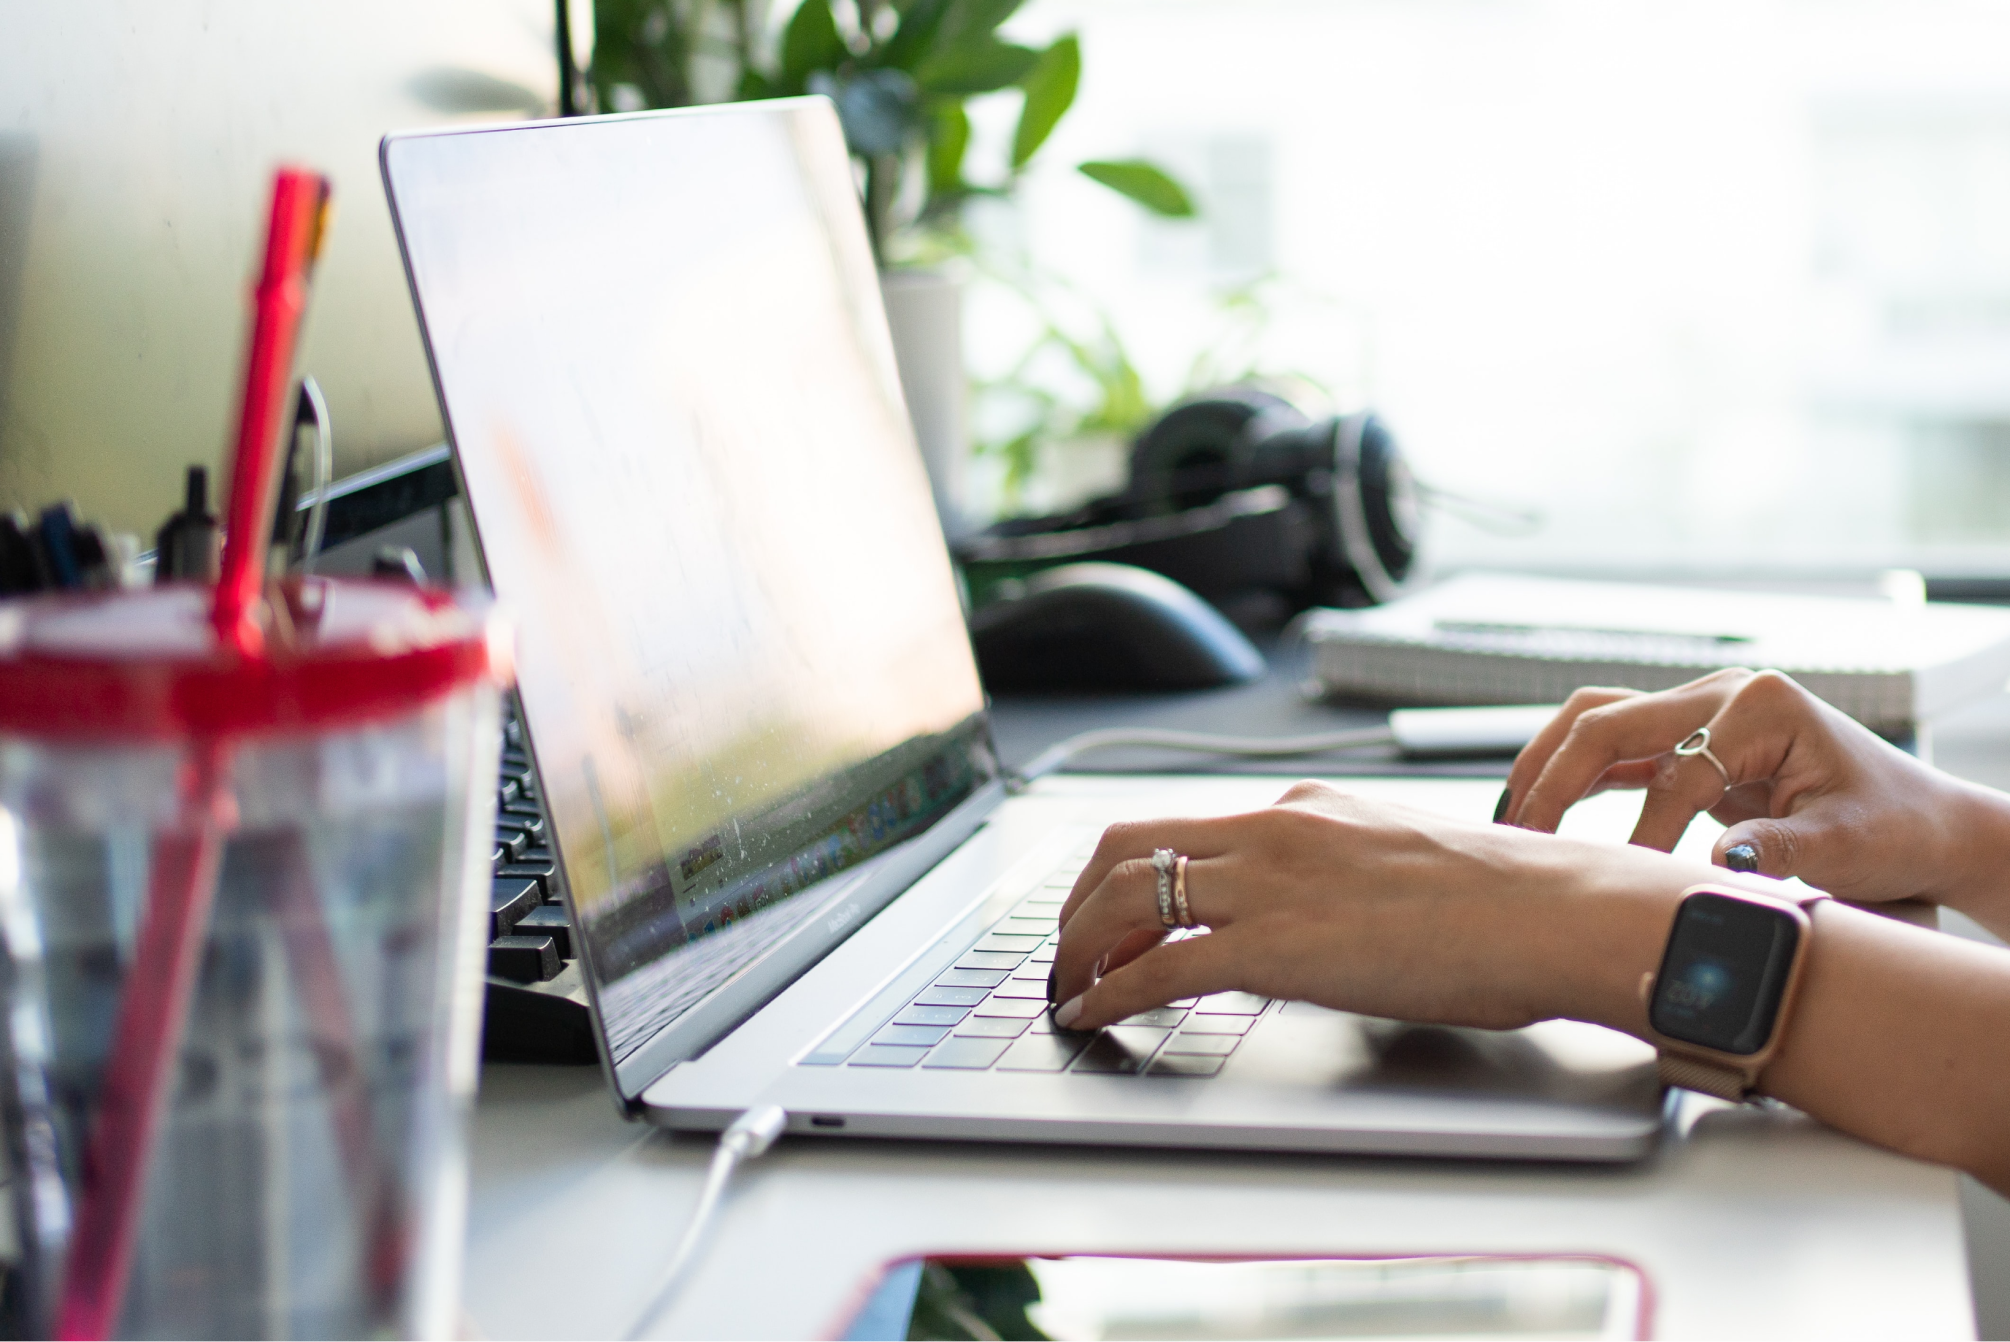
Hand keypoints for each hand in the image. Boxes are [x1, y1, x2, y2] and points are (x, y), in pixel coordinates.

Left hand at [1049, 781, 1687, 1033]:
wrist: (1555, 913)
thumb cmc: (1506, 902)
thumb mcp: (1397, 863)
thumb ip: (1336, 878)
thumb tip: (1310, 918)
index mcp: (1302, 809)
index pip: (1178, 825)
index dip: (1122, 871)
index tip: (1106, 911)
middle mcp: (1271, 830)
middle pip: (1125, 848)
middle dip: (1079, 904)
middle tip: (1068, 950)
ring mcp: (1268, 884)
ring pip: (1125, 899)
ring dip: (1078, 948)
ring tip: (1068, 988)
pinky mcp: (1276, 947)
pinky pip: (1158, 969)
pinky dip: (1108, 994)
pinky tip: (1092, 1016)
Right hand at [1498, 668, 2009, 914]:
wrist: (1921, 822)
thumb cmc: (1895, 829)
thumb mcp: (1850, 845)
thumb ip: (1784, 849)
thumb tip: (1718, 861)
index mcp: (1762, 705)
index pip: (1676, 772)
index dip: (1644, 835)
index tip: (1624, 887)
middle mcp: (1722, 693)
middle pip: (1608, 721)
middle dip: (1556, 782)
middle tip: (1521, 840)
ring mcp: (1700, 710)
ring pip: (1595, 720)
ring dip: (1547, 766)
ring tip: (1511, 820)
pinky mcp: (1687, 737)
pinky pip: (1611, 745)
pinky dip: (1568, 774)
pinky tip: (1538, 812)